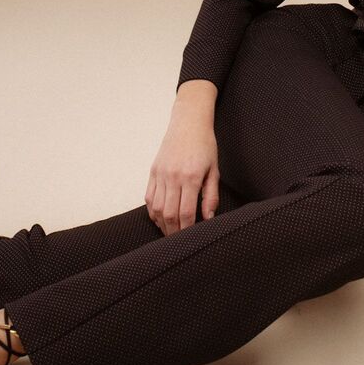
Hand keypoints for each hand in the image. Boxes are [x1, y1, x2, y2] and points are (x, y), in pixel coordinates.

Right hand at [145, 108, 221, 235]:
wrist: (188, 123)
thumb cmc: (205, 145)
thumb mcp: (214, 170)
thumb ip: (211, 196)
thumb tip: (208, 218)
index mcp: (191, 177)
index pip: (186, 212)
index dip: (187, 230)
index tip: (190, 239)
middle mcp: (173, 177)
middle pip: (169, 214)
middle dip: (174, 232)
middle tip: (179, 241)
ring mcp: (161, 174)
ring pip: (157, 208)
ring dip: (162, 224)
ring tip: (169, 232)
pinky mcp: (153, 171)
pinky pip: (149, 197)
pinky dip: (153, 211)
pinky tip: (159, 218)